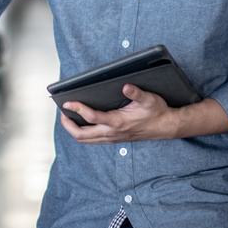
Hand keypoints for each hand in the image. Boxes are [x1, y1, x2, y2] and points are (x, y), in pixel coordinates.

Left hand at [59, 84, 176, 143]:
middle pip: (81, 135)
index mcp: (118, 122)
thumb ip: (136, 93)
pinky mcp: (113, 139)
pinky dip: (81, 133)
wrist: (166, 127)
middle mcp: (112, 133)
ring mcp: (111, 138)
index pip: (91, 117)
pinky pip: (92, 140)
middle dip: (67, 124)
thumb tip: (126, 87)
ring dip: (72, 130)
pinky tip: (80, 123)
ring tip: (66, 117)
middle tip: (62, 111)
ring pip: (85, 140)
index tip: (66, 103)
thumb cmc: (157, 112)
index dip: (77, 109)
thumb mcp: (149, 99)